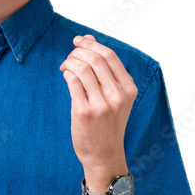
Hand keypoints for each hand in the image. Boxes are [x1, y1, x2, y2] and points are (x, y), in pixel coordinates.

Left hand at [59, 34, 137, 174]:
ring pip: (82, 68)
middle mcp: (117, 96)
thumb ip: (105, 70)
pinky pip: (73, 82)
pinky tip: (65, 76)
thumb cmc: (108, 124)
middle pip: (95, 59)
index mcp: (129, 89)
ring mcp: (101, 105)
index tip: (78, 42)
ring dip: (70, 61)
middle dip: (77, 52)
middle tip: (70, 56)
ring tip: (65, 66)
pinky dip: (67, 73)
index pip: (110, 56)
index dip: (91, 44)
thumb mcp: (116, 97)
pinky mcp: (84, 112)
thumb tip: (88, 39)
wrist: (104, 155)